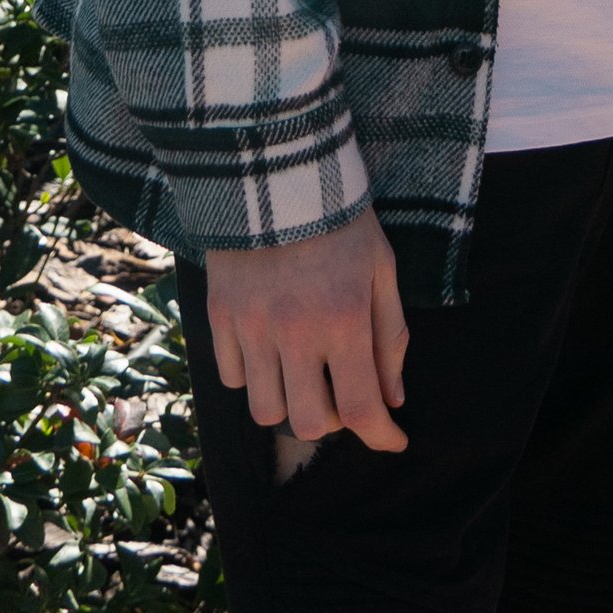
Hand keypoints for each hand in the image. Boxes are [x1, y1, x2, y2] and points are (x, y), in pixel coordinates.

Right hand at [206, 204, 410, 454]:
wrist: (276, 173)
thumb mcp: (382, 269)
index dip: (380, 436)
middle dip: (333, 420)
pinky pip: (233, 379)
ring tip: (303, 371)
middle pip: (309, 423)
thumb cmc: (341, 222)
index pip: (360, 408)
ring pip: (265, 410)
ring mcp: (251, 327)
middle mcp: (294, 332)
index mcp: (342, 319)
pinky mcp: (219, 317)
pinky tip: (270, 349)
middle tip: (342, 390)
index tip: (393, 439)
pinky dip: (254, 376)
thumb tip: (392, 399)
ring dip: (290, 402)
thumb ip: (389, 337)